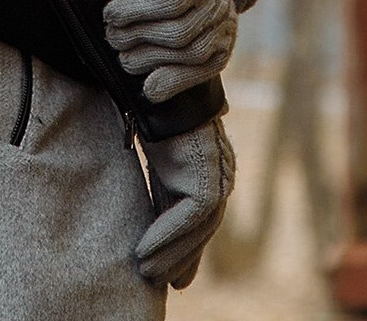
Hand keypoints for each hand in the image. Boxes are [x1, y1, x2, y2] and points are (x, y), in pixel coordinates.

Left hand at [101, 0, 235, 103]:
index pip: (170, 0)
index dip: (135, 9)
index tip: (109, 14)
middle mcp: (218, 5)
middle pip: (178, 31)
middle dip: (138, 36)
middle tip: (111, 36)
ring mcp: (223, 31)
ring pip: (189, 54)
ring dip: (151, 60)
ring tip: (123, 56)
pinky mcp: (222, 53)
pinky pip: (202, 73)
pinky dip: (175, 83)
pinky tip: (150, 89)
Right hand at [136, 118, 233, 287]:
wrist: (157, 87)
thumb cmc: (157, 121)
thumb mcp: (161, 168)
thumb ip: (165, 199)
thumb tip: (157, 231)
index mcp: (213, 175)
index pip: (200, 224)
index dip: (184, 252)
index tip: (169, 279)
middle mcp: (222, 176)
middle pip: (203, 230)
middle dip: (179, 258)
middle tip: (152, 279)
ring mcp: (219, 174)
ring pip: (199, 228)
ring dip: (171, 252)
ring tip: (144, 269)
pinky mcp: (208, 172)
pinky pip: (191, 215)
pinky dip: (167, 234)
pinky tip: (144, 248)